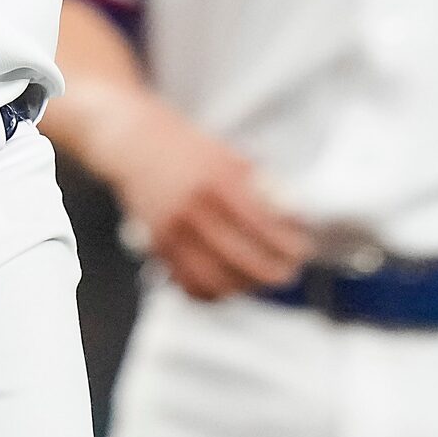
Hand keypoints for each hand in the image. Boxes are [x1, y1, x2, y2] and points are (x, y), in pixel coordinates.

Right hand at [93, 102, 311, 301]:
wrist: (135, 144)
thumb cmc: (188, 147)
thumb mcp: (230, 156)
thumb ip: (261, 186)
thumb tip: (293, 217)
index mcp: (218, 181)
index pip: (263, 226)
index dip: (288, 245)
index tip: (302, 249)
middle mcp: (195, 210)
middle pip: (244, 260)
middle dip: (274, 273)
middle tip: (289, 272)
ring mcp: (174, 232)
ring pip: (217, 280)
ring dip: (246, 287)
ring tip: (262, 280)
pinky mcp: (159, 247)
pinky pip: (189, 284)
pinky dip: (213, 292)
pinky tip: (229, 285)